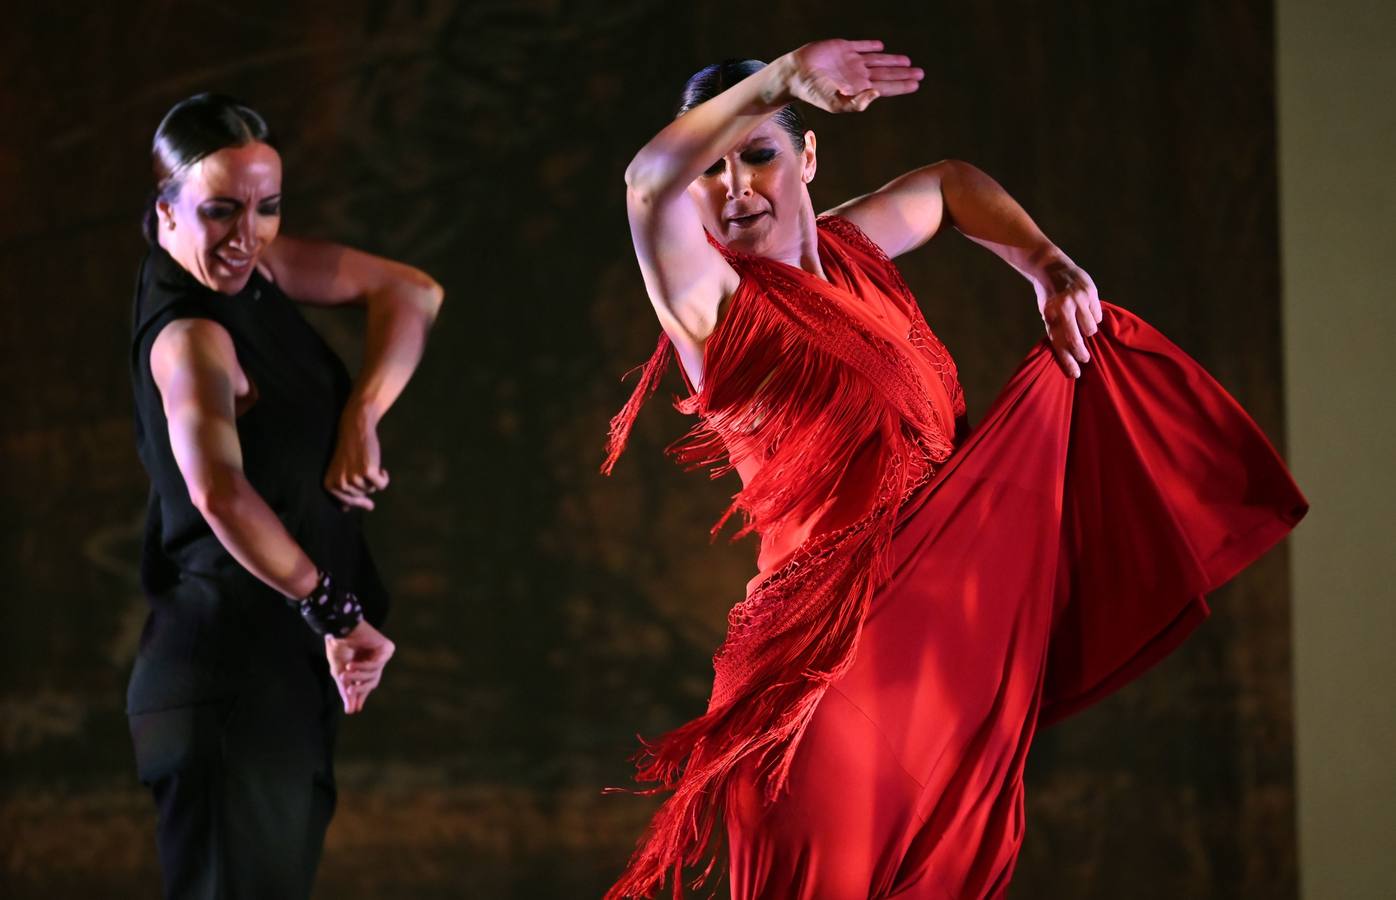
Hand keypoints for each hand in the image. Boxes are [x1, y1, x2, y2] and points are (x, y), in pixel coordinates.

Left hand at [324, 404, 389, 510]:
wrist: (355, 429)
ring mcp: (353, 478)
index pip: (348, 503)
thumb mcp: (340, 472)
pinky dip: (384, 477)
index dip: (360, 501)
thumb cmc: (349, 451)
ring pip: (372, 490)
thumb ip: (342, 492)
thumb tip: (346, 511)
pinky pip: (381, 485)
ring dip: (374, 479)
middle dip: (366, 485)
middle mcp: (340, 483)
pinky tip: (381, 468)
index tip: (367, 500)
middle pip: (362, 497)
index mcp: (330, 485)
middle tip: (363, 469)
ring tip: (368, 464)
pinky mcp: (368, 472)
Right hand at [325, 620, 395, 714]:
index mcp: (365, 665)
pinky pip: (376, 665)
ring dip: (358, 676)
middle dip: (359, 688)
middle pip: (372, 682)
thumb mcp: (340, 672)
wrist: (339, 627)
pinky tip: (351, 664)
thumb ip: (346, 691)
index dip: (360, 696)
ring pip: (373, 675)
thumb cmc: (338, 647)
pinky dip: (363, 666)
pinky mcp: (387, 648)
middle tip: (349, 691)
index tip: (353, 710)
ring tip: (345, 673)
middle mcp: (376, 660)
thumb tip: (350, 711)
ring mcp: (382, 654)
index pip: (366, 685)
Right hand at [781, 39, 922, 113]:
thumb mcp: (835, 103)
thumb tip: (877, 94)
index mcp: (858, 88)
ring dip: (892, 60)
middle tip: (920, 73)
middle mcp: (857, 75)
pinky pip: (860, 46)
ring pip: (877, 60)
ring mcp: (850, 61)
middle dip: (902, 74)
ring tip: (907, 61)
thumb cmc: (813, 93)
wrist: (794, 75)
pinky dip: (870, 46)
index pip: (885, 87)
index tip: (916, 83)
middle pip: (885, 74)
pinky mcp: (841, 48)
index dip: (901, 85)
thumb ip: (856, 103)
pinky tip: (880, 47)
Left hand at [1034, 253, 1102, 377]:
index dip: (1068, 361)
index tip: (1075, 374)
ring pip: (1091, 328)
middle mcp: (1064, 307)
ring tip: (1082, 326)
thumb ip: (1057, 331)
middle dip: (1081, 352)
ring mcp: (1079, 298)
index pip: (1060, 343)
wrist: (1052, 269)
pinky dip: (1094, 317)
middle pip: (1077, 338)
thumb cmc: (1049, 298)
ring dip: (1088, 331)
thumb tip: (1068, 356)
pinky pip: (1098, 315)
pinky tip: (1086, 312)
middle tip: (1085, 359)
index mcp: (1050, 314)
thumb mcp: (1046, 314)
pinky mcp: (1091, 292)